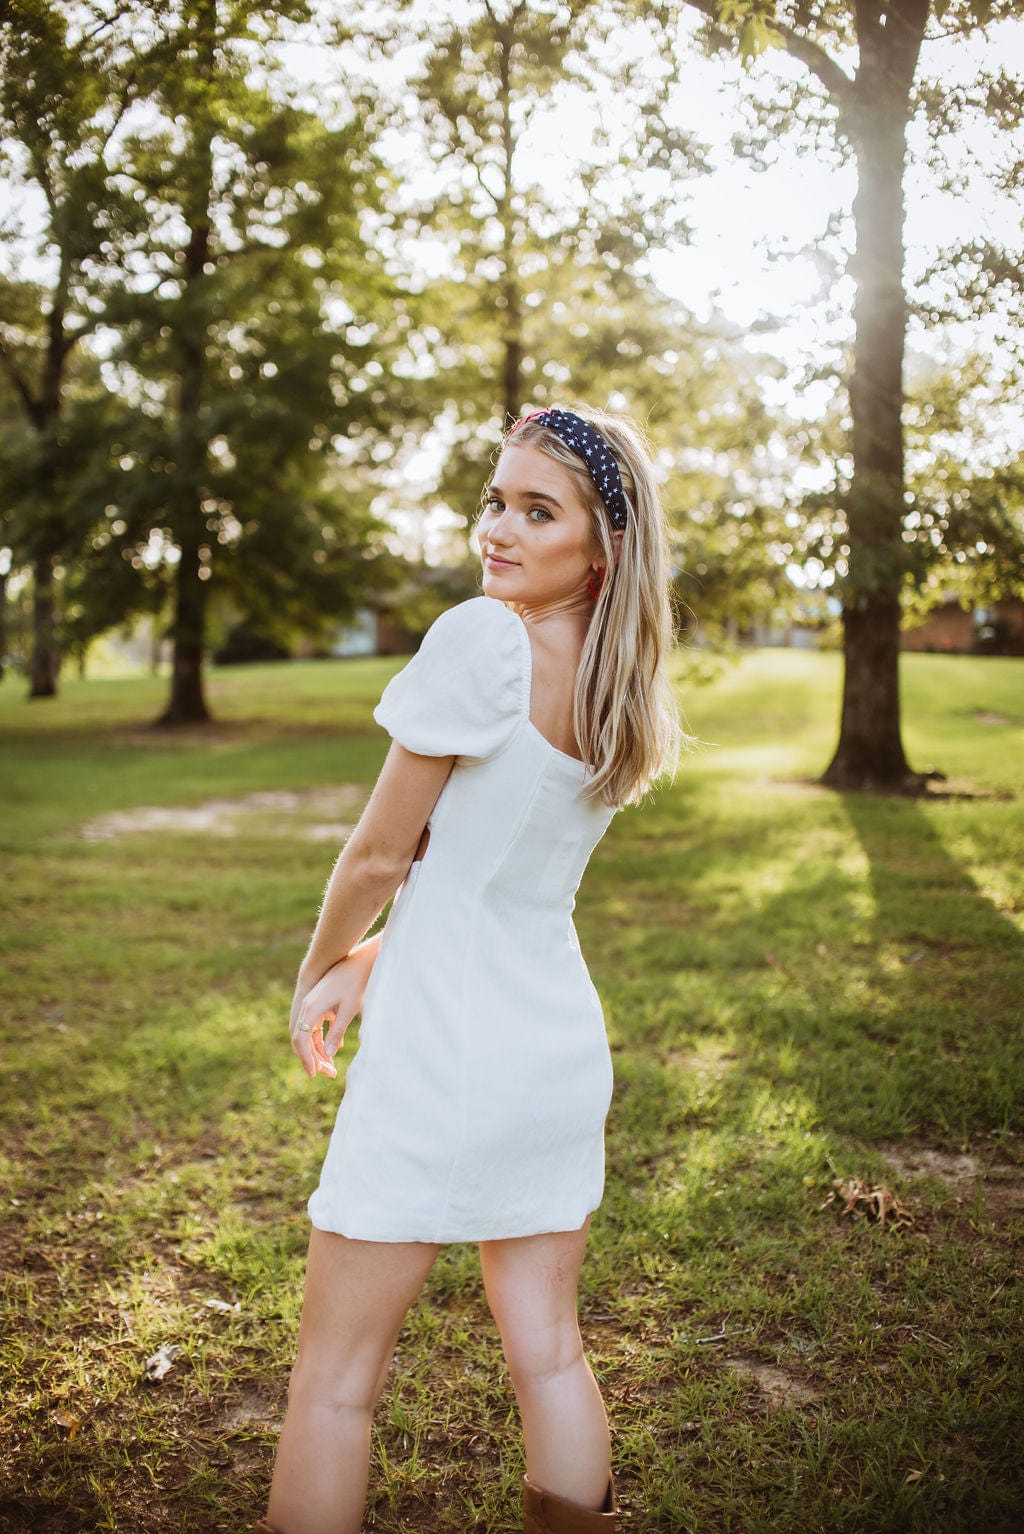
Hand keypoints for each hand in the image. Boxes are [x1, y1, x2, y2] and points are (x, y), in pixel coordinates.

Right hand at [289, 942, 376, 1078]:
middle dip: (313, 1058)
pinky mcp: (320, 1004)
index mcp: (311, 1008)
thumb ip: (337, 1032)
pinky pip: (316, 1027)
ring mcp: (312, 1005)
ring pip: (309, 1034)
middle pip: (303, 1039)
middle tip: (328, 1074)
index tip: (315, 1073)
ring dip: (318, 1051)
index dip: (306, 1058)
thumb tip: (328, 1054)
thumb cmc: (355, 984)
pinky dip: (322, 1040)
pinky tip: (334, 1051)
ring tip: (331, 1067)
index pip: (301, 1039)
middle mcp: (307, 1007)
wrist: (358, 962)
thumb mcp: (348, 1010)